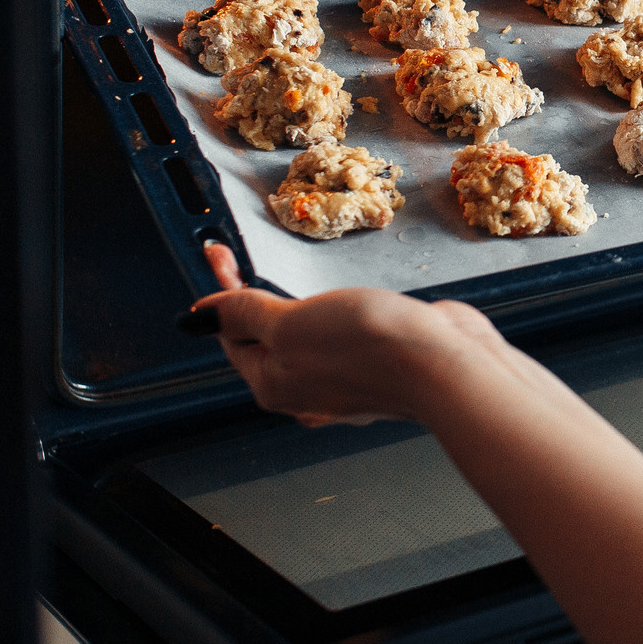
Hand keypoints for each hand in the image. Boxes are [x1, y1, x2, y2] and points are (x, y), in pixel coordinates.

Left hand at [191, 241, 492, 426]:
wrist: (444, 366)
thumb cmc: (368, 346)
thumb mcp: (289, 323)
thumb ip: (245, 314)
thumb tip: (198, 318)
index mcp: (273, 384)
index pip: (231, 335)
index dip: (220, 291)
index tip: (218, 252)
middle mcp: (304, 391)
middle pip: (264, 340)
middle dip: (252, 299)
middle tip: (241, 255)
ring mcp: (343, 381)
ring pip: (304, 339)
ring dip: (294, 305)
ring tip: (290, 274)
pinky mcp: (377, 367)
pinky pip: (342, 338)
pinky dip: (333, 314)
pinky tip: (343, 298)